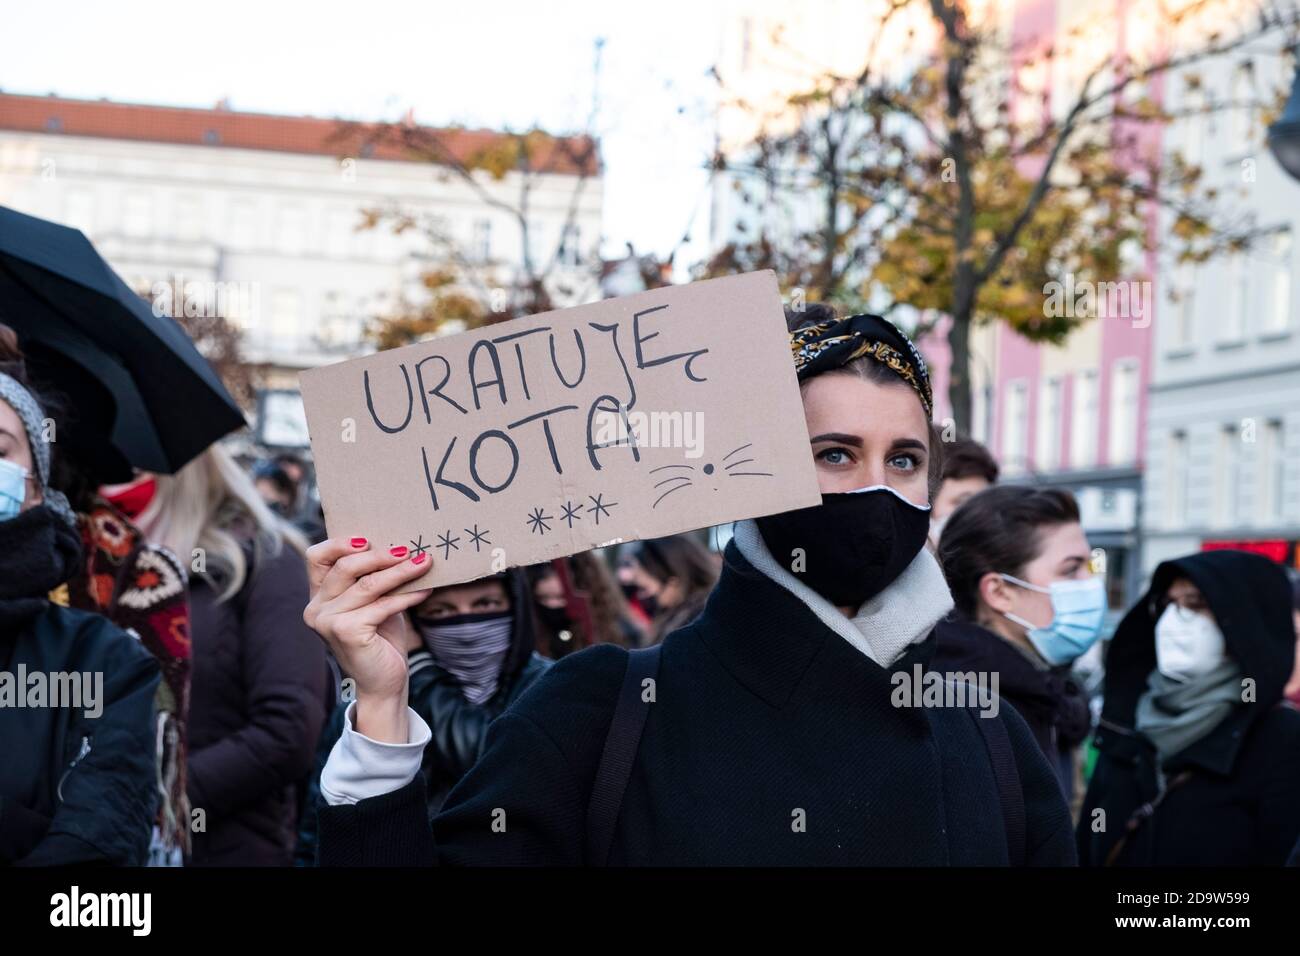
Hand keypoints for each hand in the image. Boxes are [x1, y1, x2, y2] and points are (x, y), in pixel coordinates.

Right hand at [303, 538, 432, 741]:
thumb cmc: (381, 638)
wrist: (384, 681)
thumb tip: (400, 546)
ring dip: (400, 572)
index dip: (340, 543)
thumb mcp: (373, 602)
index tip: (368, 539)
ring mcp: (327, 621)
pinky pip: (382, 605)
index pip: (316, 557)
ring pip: (367, 585)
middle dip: (380, 556)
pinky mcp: (346, 632)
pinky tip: (425, 590)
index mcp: (318, 596)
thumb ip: (373, 578)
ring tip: (425, 563)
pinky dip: (407, 596)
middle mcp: (316, 608)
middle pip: (345, 567)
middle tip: (409, 550)